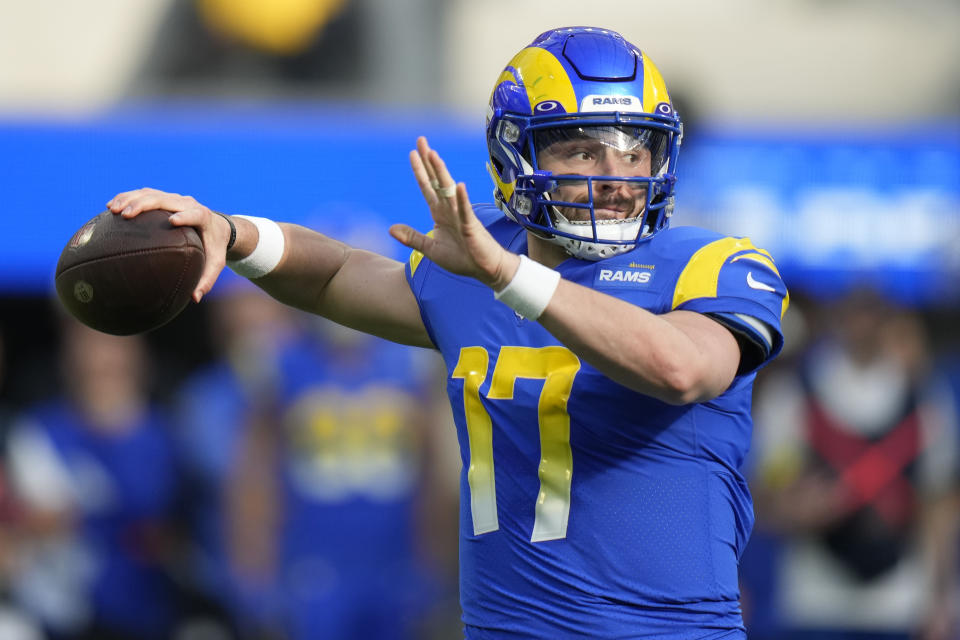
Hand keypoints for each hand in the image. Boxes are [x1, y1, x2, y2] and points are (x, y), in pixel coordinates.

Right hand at [107, 188, 231, 301]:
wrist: (218, 227)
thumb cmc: (215, 248)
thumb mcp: (216, 264)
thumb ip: (207, 280)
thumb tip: (194, 299)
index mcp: (203, 217)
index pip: (195, 214)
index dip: (185, 215)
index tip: (172, 221)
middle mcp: (188, 204)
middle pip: (165, 199)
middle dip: (143, 205)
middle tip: (124, 215)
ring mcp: (175, 199)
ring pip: (151, 193)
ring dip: (130, 199)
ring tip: (112, 209)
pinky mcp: (165, 198)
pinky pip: (144, 194)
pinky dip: (127, 197)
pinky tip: (110, 206)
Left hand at [390, 137, 518, 289]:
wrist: (485, 269)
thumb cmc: (462, 258)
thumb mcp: (431, 249)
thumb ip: (412, 238)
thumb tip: (391, 229)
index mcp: (440, 213)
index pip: (427, 187)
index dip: (419, 170)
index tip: (413, 152)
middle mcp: (450, 209)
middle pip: (437, 180)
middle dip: (428, 161)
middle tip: (421, 140)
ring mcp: (461, 215)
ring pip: (449, 190)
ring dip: (441, 172)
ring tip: (433, 155)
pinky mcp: (471, 227)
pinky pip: (465, 211)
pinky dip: (461, 199)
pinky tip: (458, 185)